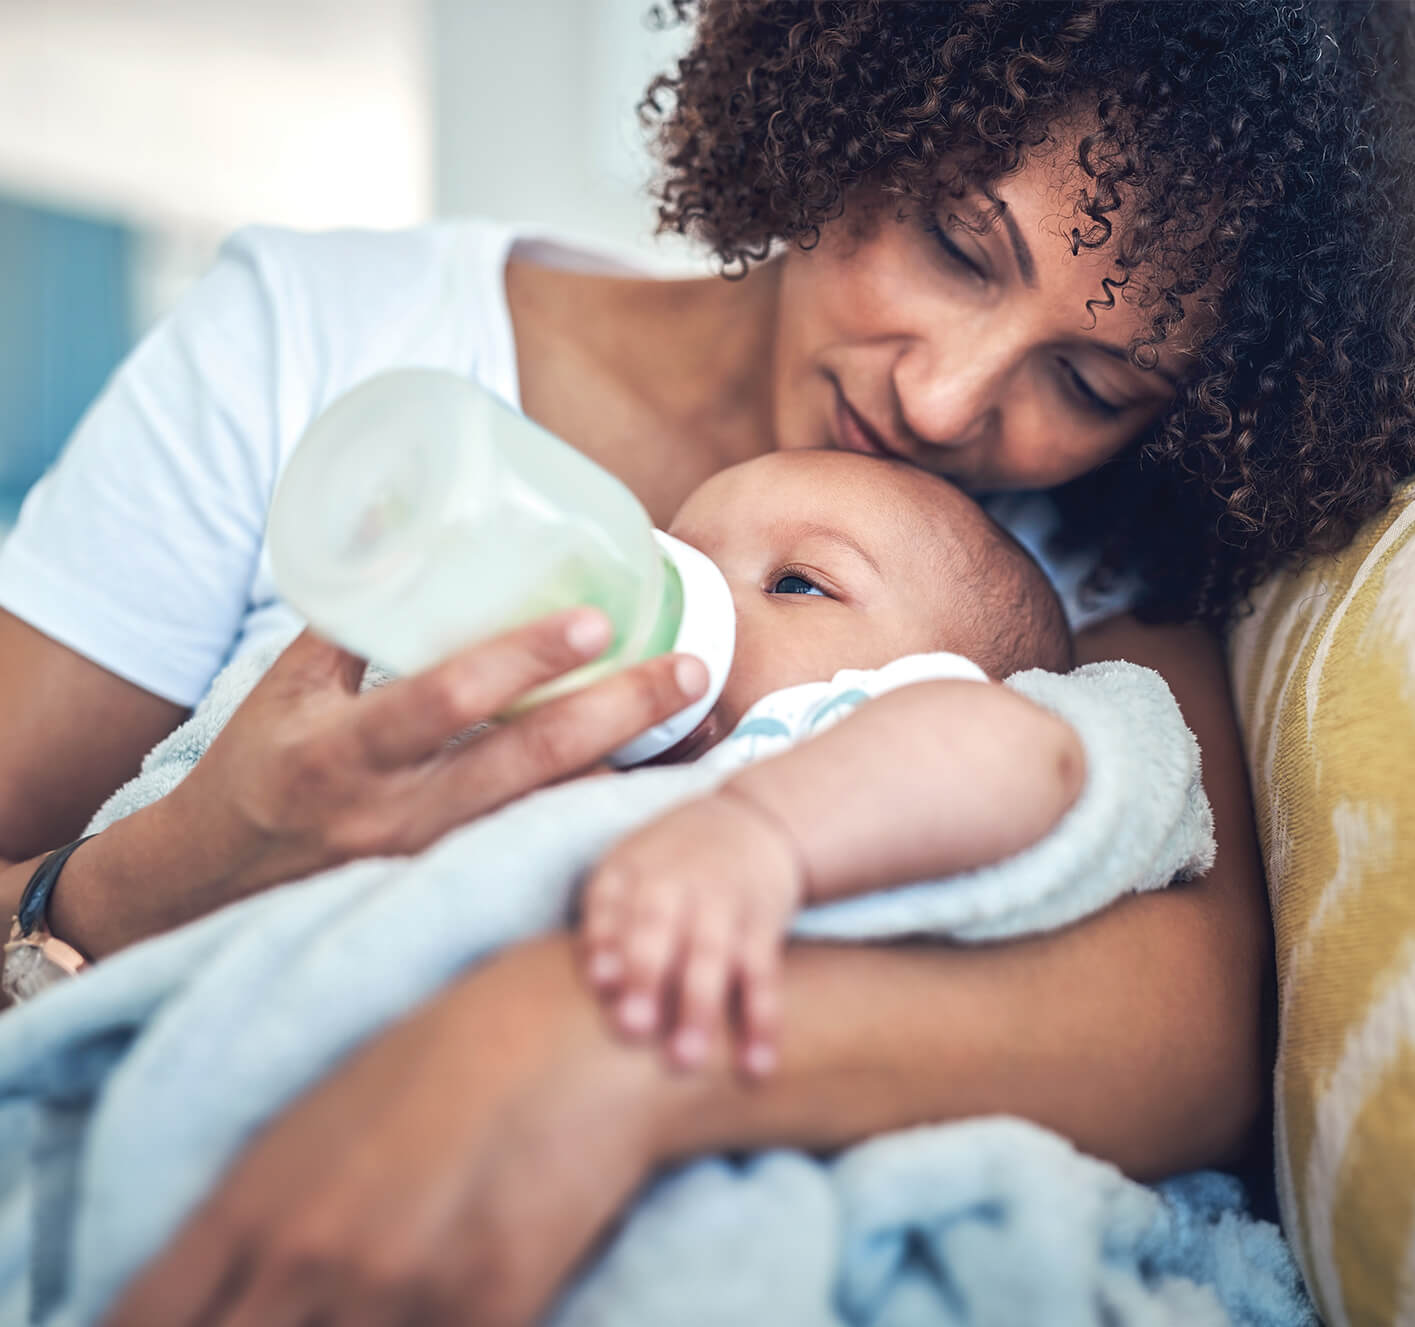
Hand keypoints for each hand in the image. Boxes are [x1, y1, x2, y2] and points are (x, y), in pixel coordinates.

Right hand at [82, 611, 706, 954]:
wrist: (218, 880)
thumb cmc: (257, 764)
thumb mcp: (288, 686)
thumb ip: (356, 619)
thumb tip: (415, 535)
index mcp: (345, 752)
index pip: (445, 701)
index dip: (521, 660)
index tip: (595, 621)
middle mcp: (397, 814)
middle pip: (530, 762)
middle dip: (620, 713)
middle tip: (691, 668)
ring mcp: (432, 858)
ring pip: (552, 809)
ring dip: (629, 764)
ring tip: (698, 718)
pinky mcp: (455, 880)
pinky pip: (542, 837)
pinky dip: (598, 802)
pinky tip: (652, 771)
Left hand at [101, 936, 670, 1326]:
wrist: (580, 1028)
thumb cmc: (453, 1052)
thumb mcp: (324, 1116)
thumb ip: (258, 1217)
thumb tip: (226, 1296)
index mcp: (251, 1200)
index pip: (141, 1324)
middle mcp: (306, 1258)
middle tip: (291, 1310)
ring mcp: (396, 1295)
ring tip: (372, 1295)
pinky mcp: (486, 1314)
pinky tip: (433, 1303)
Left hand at [579, 788, 805, 1075]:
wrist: (753, 822)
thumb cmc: (669, 866)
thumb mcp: (629, 869)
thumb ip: (604, 922)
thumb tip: (594, 986)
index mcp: (631, 870)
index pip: (609, 902)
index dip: (603, 941)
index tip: (599, 982)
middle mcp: (675, 883)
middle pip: (657, 927)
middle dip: (646, 976)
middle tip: (634, 1028)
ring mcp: (722, 904)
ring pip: (712, 955)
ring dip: (699, 1007)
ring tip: (687, 1059)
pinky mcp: (763, 926)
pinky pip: (764, 975)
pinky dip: (762, 1020)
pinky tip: (757, 1065)